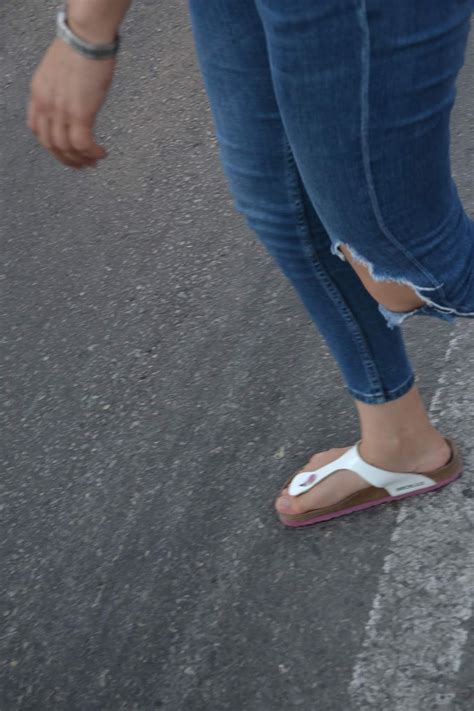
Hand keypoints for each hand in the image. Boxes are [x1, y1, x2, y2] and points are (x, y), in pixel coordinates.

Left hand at [27, 37, 114, 168]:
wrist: (86, 38)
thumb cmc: (79, 47)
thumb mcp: (59, 72)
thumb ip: (59, 91)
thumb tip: (73, 102)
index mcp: (38, 94)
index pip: (37, 129)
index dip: (51, 145)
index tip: (65, 150)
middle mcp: (45, 105)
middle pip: (51, 144)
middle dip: (67, 159)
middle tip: (82, 164)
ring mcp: (61, 111)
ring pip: (66, 148)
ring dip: (81, 160)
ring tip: (94, 161)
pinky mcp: (80, 114)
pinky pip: (83, 144)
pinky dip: (92, 153)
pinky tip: (102, 153)